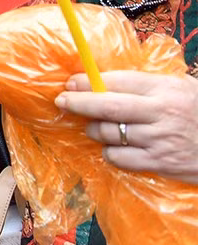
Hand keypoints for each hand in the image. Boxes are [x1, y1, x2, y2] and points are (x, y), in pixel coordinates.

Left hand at [56, 70, 197, 183]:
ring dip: (94, 129)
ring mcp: (159, 140)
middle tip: (61, 101)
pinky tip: (114, 147)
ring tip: (94, 126)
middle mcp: (160, 113)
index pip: (117, 81)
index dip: (87, 82)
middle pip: (106, 107)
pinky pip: (119, 158)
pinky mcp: (160, 163)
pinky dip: (110, 152)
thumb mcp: (183, 87)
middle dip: (77, 103)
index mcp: (165, 89)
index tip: (71, 82)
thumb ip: (148, 84)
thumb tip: (104, 80)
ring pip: (108, 133)